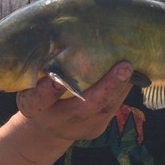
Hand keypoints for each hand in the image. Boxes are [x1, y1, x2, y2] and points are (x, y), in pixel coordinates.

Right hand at [16, 62, 133, 140]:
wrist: (49, 127)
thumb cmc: (40, 91)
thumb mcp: (32, 81)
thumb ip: (43, 65)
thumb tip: (62, 35)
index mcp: (34, 107)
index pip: (38, 100)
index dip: (48, 91)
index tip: (58, 78)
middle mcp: (57, 120)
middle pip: (84, 107)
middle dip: (106, 88)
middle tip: (124, 67)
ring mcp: (79, 127)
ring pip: (104, 107)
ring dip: (120, 86)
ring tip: (132, 66)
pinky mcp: (96, 129)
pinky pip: (113, 107)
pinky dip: (122, 89)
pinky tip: (131, 73)